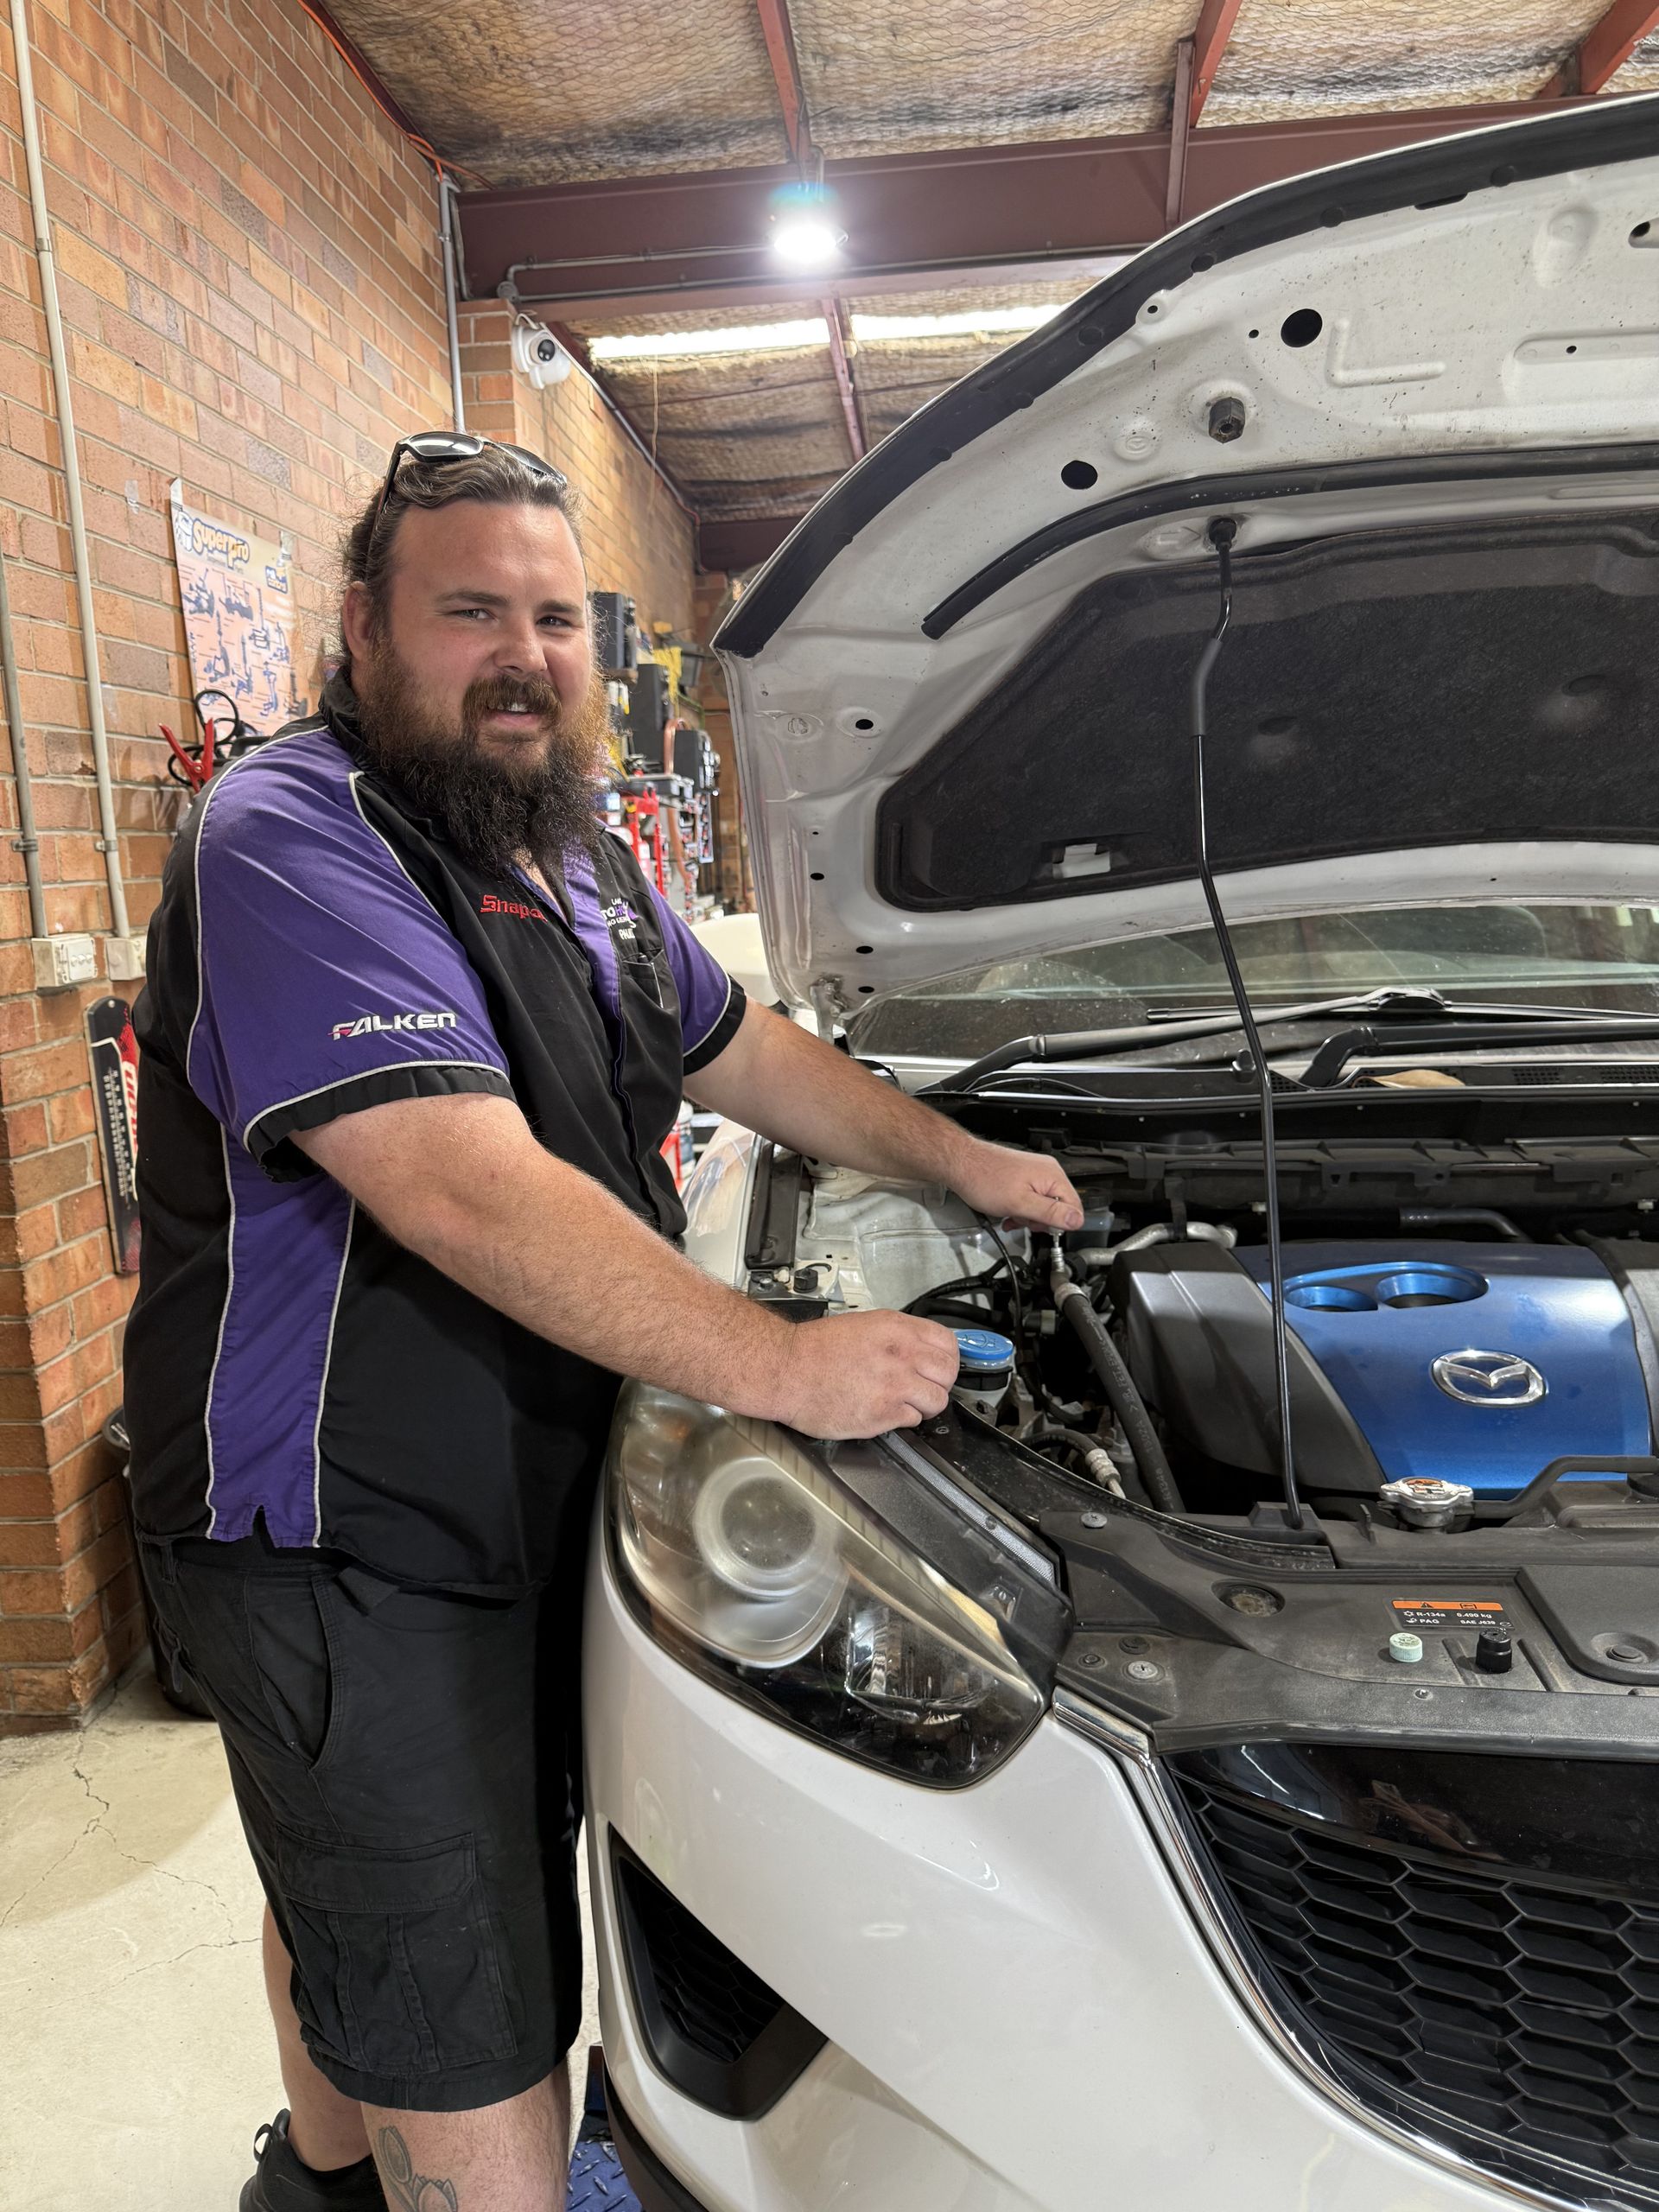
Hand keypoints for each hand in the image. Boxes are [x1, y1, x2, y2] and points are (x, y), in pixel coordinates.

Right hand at [773, 1310, 960, 1438]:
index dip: (946, 1359)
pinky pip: (912, 1420)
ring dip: (923, 1405)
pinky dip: (902, 1419)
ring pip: (936, 1401)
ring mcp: (894, 1385)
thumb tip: (919, 1351)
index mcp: (896, 1328)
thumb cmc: (814, 1350)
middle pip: (948, 1374)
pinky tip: (883, 1411)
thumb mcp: (863, 1326)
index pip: (948, 1344)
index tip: (938, 1368)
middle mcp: (901, 1354)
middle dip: (939, 1384)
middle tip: (924, 1389)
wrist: (785, 1370)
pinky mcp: (883, 1413)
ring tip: (903, 1403)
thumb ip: (896, 1337)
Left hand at [948, 1138, 1083, 1232]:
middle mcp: (1047, 1171)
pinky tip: (1008, 1213)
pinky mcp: (1024, 1177)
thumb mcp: (1020, 1204)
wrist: (961, 1164)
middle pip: (1059, 1207)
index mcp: (1052, 1176)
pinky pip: (1031, 1199)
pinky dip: (1021, 1209)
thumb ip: (1050, 1214)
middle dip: (1040, 1220)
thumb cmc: (984, 1179)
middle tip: (1022, 1219)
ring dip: (1027, 1216)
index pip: (1075, 1207)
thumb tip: (1077, 1221)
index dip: (1060, 1223)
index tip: (1041, 1227)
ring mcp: (1035, 1173)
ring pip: (1043, 1205)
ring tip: (1011, 1215)